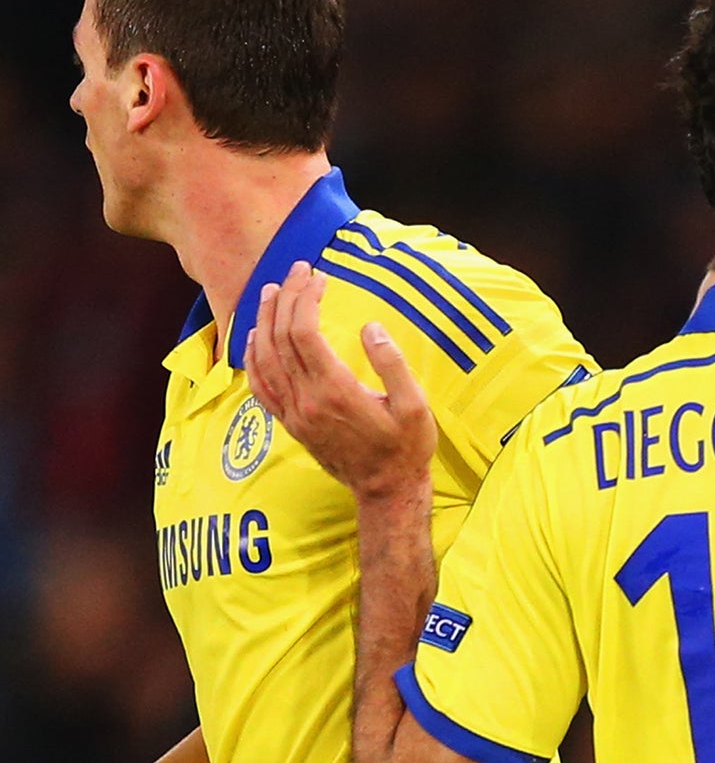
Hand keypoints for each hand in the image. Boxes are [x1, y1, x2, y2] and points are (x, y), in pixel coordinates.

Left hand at [246, 260, 438, 501]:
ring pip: (264, 357)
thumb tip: (370, 327)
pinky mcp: (290, 424)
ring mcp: (294, 413)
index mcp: (336, 390)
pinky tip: (254, 337)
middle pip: (281, 337)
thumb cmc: (406, 448)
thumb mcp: (415, 405)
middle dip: (287, 298)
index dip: (307, 298)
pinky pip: (259, 385)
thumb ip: (392, 363)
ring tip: (271, 292)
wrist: (386, 490)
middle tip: (297, 271)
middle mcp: (307, 400)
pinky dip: (251, 357)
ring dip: (264, 320)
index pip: (306, 331)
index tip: (320, 277)